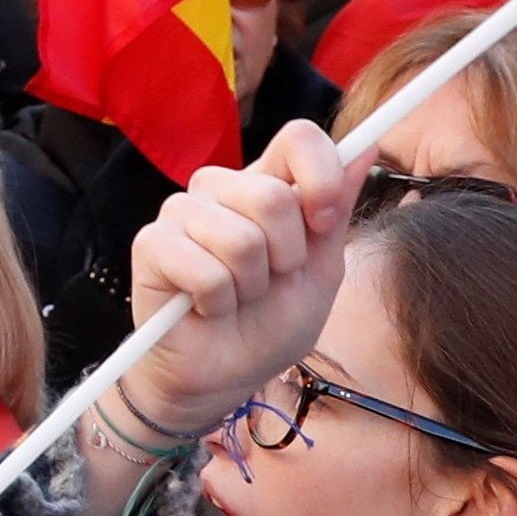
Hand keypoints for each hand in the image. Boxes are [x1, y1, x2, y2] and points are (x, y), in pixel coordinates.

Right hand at [116, 116, 362, 442]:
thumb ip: (337, 211)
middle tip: (270, 281)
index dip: (321, 178)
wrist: (223, 376)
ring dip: (250, 286)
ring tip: (237, 298)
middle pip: (270, 195)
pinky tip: (206, 308)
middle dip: (285, 256)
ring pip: (239, 238)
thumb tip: (365, 149)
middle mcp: (221, 189)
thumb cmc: (271, 324)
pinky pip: (202, 269)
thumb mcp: (320, 271)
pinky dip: (217, 302)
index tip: (323, 224)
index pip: (298, 138)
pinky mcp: (151, 244)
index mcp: (266, 186)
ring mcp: (181, 213)